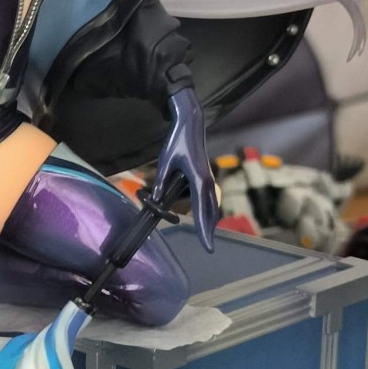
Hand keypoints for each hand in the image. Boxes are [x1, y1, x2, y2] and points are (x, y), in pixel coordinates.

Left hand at [155, 89, 218, 250]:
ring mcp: (208, 177)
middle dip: (209, 229)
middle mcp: (207, 180)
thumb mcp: (164, 160)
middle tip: (208, 247)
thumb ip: (160, 182)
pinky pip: (209, 197)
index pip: (202, 210)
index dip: (204, 230)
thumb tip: (155, 199)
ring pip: (212, 205)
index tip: (207, 246)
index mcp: (198, 178)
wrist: (190, 121)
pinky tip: (203, 214)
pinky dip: (208, 209)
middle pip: (211, 211)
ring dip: (209, 220)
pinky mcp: (206, 174)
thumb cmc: (177, 139)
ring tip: (206, 235)